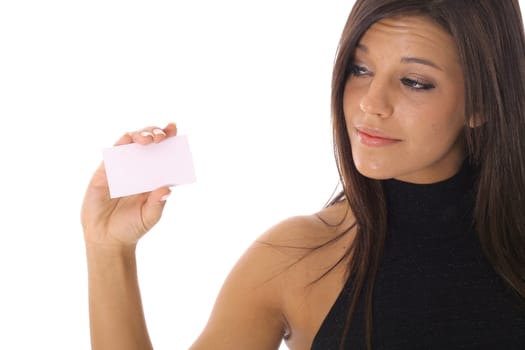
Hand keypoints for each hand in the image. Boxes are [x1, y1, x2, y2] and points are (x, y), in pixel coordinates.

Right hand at [81, 123, 177, 246]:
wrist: (106, 239)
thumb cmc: (131, 227)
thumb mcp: (149, 217)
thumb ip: (157, 203)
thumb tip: (166, 189)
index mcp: (153, 176)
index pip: (163, 151)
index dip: (168, 136)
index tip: (174, 128)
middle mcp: (138, 168)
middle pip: (147, 141)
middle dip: (155, 133)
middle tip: (162, 137)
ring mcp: (121, 168)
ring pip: (130, 142)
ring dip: (140, 135)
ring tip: (149, 139)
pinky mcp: (104, 172)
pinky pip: (112, 153)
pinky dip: (121, 144)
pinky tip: (128, 140)